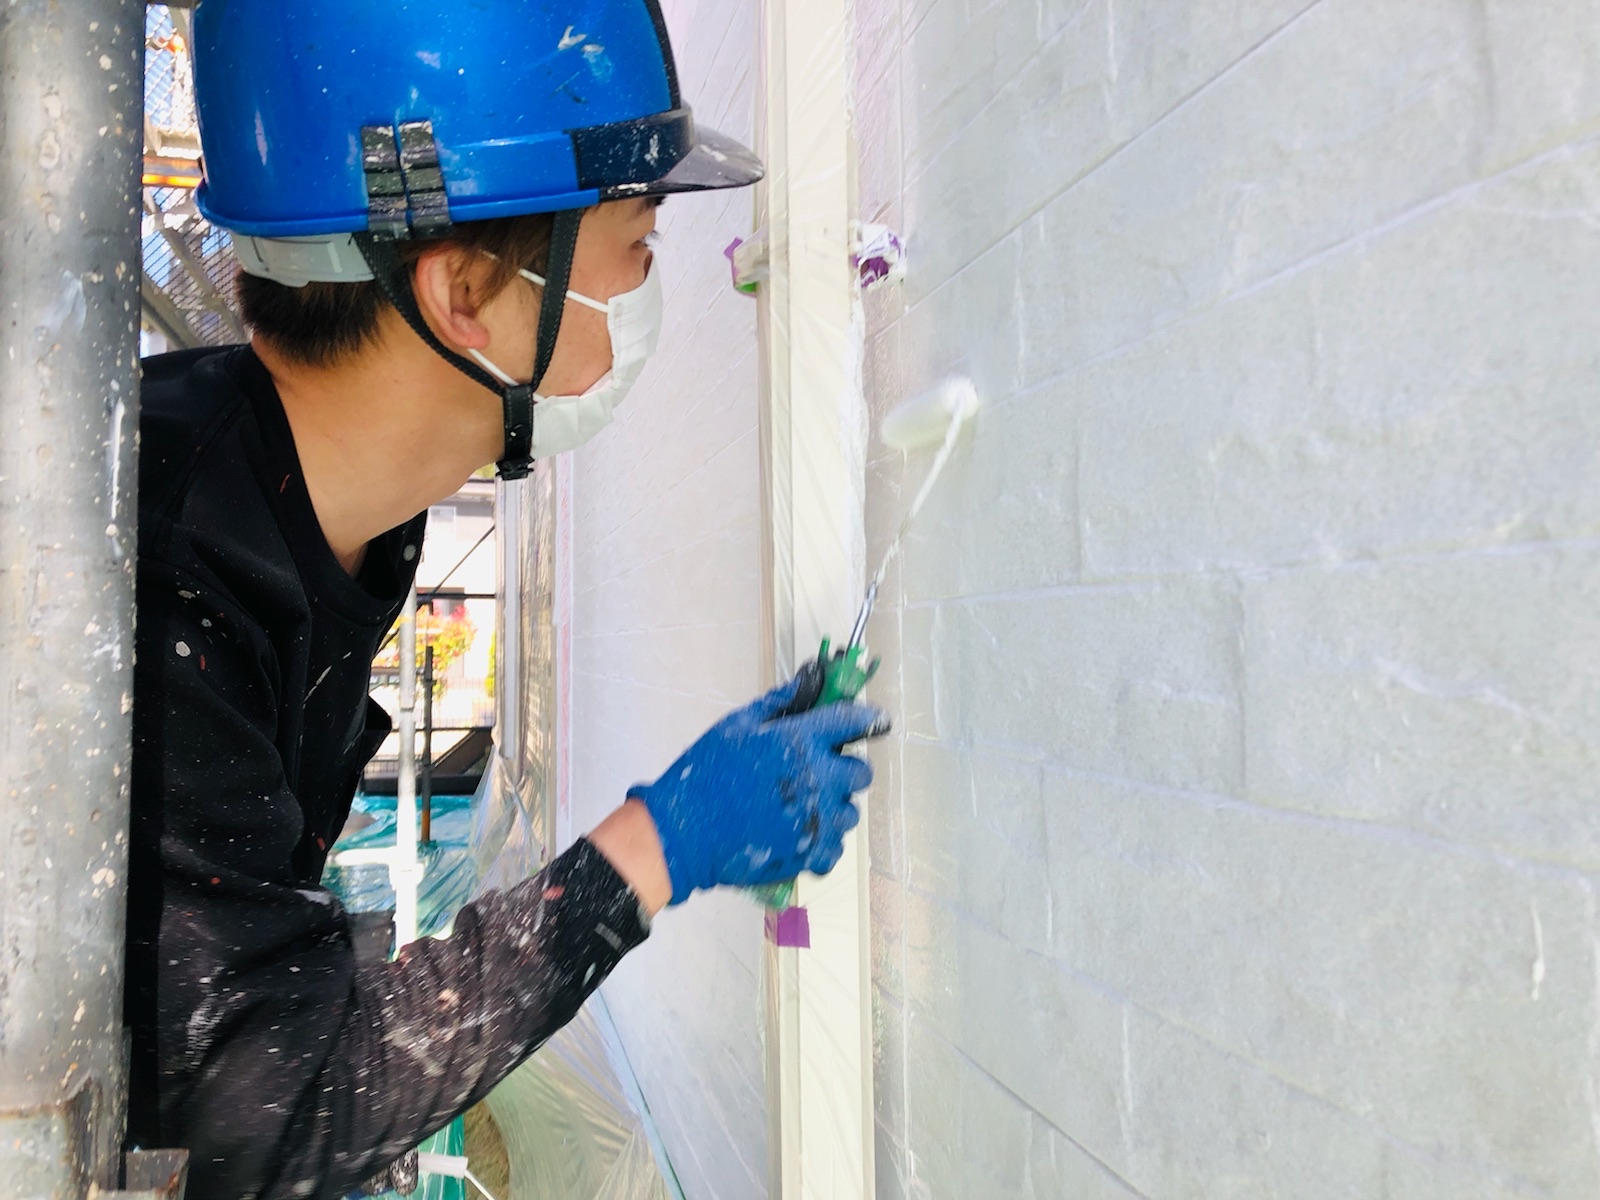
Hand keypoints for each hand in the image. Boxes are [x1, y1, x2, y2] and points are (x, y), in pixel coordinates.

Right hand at [628, 674, 889, 904]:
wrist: (684, 832)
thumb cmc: (707, 772)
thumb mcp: (736, 726)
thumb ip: (777, 703)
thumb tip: (806, 680)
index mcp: (800, 742)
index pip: (853, 722)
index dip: (869, 719)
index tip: (876, 722)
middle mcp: (818, 780)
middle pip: (862, 773)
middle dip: (848, 768)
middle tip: (822, 770)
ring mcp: (816, 821)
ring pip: (850, 812)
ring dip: (834, 806)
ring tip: (804, 806)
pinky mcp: (808, 854)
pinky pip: (836, 847)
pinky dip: (822, 841)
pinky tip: (799, 832)